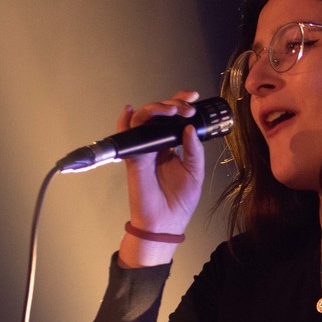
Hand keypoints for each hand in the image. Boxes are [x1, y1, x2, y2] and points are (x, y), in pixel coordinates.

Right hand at [123, 90, 205, 228]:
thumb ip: (194, 150)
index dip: (181, 104)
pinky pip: (127, 134)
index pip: (174, 119)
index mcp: (173, 147)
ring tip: (171, 111)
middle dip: (172, 104)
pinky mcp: (134, 157)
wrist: (164, 223)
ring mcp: (145, 149)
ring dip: (156, 108)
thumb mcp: (195, 173)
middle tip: (184, 108)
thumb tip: (188, 127)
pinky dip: (126, 120)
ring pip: (144, 119)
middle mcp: (158, 145)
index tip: (192, 98)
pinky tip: (131, 111)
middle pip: (159, 115)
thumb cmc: (179, 203)